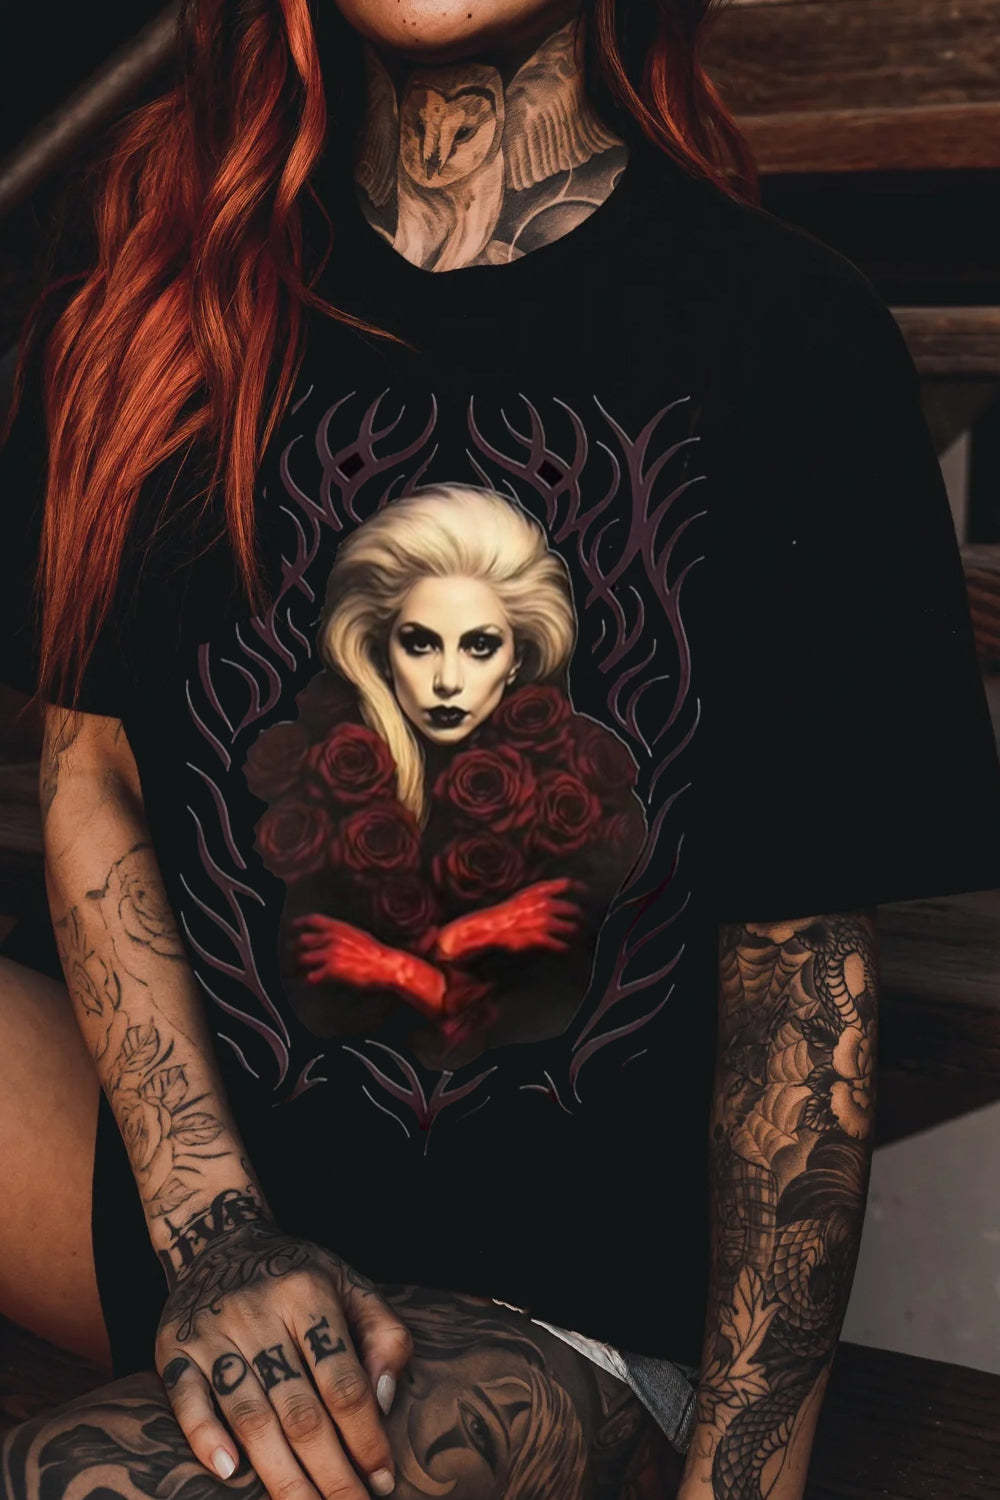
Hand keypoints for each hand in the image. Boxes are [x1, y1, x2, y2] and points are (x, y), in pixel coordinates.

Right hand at [155, 1215, 412, 1498]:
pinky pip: (187, 1400)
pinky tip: (230, 1473)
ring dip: (280, 1474)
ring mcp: (213, 1331)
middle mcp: (259, 1310)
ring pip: (250, 1415)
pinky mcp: (173, 1347)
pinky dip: (206, 1437)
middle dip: (329, 1472)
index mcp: (309, 1292)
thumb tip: (385, 1402)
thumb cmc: (298, 1276)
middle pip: (299, 1409)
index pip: (343, 1380)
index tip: (383, 1480)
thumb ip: (383, 1335)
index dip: (366, 1436)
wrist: (218, 1240)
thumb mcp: (349, 1284)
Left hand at [293, 914, 446, 1015]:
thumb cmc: (375, 952)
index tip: (294, 926)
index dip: (300, 922)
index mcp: (339, 927)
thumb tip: (329, 935)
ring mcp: (330, 953)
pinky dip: (312, 979)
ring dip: (305, 965)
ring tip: (309, 970)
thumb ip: (340, 933)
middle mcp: (332, 938)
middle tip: (300, 956)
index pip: (313, 920)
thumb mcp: (357, 934)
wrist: (386, 965)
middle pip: (303, 940)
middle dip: (299, 948)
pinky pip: (312, 976)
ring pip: (304, 958)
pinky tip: (316, 980)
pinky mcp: (331, 969)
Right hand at [434, 878, 582, 961]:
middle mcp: (542, 904)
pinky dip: (563, 946)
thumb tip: (566, 889)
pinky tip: (564, 948)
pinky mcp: (537, 937)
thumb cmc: (508, 911)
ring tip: (576, 936)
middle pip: (572, 909)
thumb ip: (544, 892)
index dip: (580, 888)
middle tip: (584, 922)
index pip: (566, 884)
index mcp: (538, 891)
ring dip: (574, 932)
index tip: (587, 893)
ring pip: (569, 927)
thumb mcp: (525, 895)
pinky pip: (558, 943)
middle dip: (580, 916)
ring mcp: (541, 921)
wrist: (490, 926)